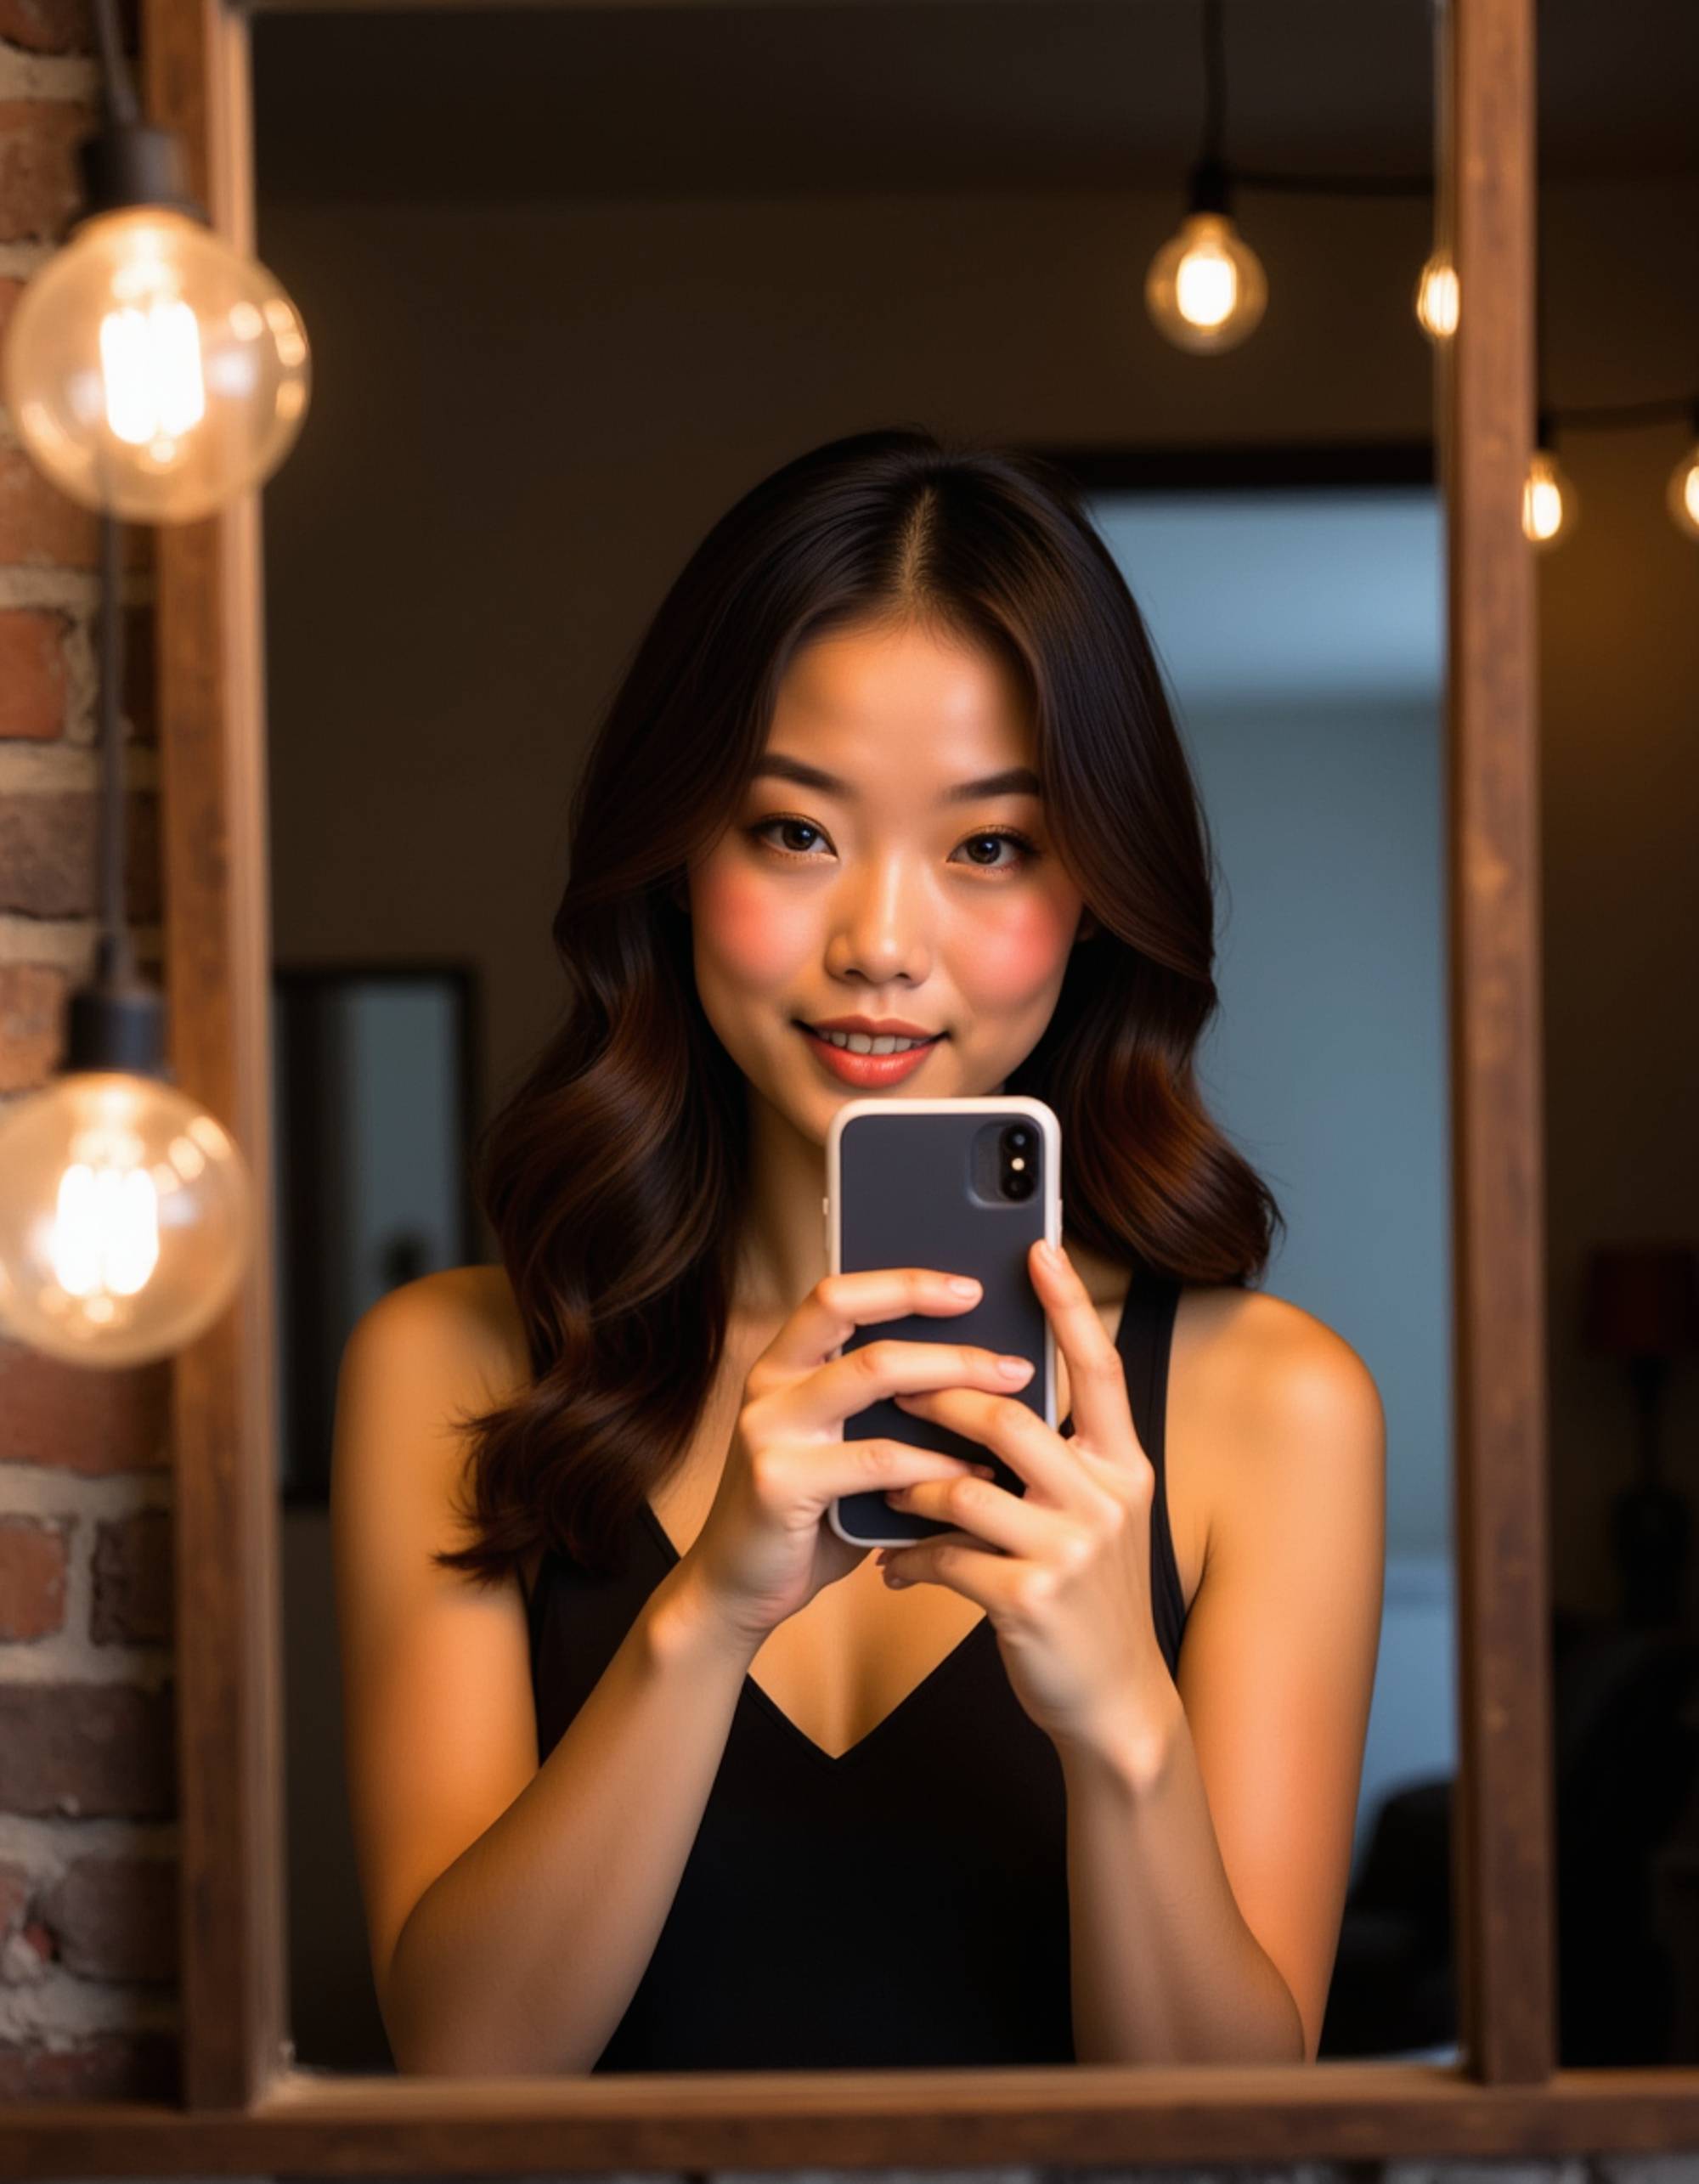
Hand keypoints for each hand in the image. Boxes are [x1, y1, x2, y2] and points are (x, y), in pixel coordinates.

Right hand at [678, 1268, 1028, 1653]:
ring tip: (1008, 1391)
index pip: (837, 1294)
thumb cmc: (806, 1514)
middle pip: (850, 1315)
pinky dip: (935, 1462)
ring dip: (950, 1379)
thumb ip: (883, 1410)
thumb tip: (979, 1372)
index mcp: (783, 1363)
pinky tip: (973, 1471)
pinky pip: (876, 1458)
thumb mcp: (840, 1446)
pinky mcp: (778, 1481)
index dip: (902, 1282)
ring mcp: (767, 1428)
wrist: (736, 1588)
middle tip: (1004, 1343)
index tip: (971, 1287)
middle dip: (932, 1314)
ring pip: (870, 1375)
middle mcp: (768, 1382)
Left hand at [875, 1238, 1178, 1762]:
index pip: (1100, 1368)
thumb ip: (1057, 1458)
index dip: (1068, 1305)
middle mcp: (1108, 1499)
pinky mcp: (1030, 1599)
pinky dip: (909, 1556)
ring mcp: (1071, 1551)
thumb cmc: (1085, 1596)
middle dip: (941, 1398)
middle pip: (1009, 1417)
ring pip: (964, 1485)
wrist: (1113, 1702)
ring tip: (885, 1483)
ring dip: (911, 1480)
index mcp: (1124, 1466)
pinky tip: (893, 1566)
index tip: (1038, 1248)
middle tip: (894, 1387)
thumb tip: (988, 1392)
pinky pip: (945, 1555)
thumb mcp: (1091, 1518)